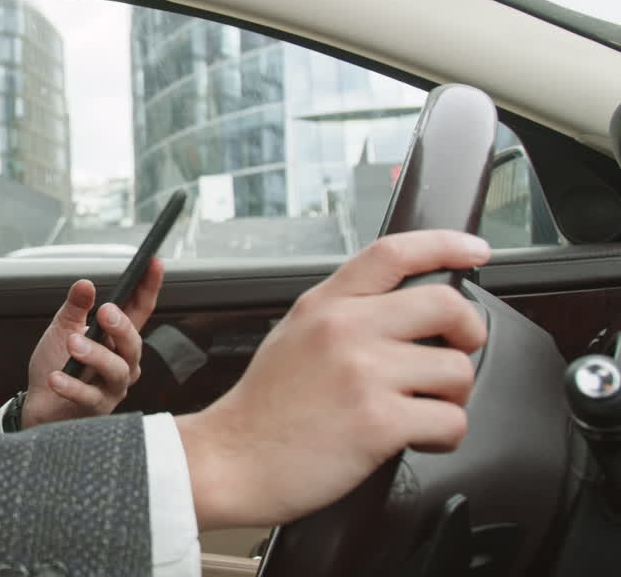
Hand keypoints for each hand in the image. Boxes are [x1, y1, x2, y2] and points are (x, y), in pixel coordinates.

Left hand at [21, 257, 164, 428]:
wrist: (39, 407)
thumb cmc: (55, 367)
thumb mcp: (62, 330)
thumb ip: (75, 308)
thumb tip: (85, 284)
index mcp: (116, 339)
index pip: (139, 310)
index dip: (148, 286)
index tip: (153, 263)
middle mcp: (122, 363)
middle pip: (133, 343)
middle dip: (121, 326)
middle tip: (105, 312)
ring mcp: (112, 388)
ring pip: (117, 370)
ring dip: (95, 355)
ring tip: (73, 344)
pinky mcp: (97, 409)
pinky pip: (90, 397)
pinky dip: (72, 386)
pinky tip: (57, 378)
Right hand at [177, 230, 490, 529]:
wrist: (230, 460)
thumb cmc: (263, 409)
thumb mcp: (293, 336)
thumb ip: (343, 315)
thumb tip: (402, 312)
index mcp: (325, 306)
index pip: (394, 253)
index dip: (445, 244)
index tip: (474, 250)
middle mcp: (344, 330)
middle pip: (447, 305)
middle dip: (468, 334)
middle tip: (454, 354)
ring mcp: (362, 373)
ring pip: (457, 370)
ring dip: (452, 398)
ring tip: (419, 410)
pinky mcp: (378, 421)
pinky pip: (451, 421)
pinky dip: (444, 437)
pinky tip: (416, 439)